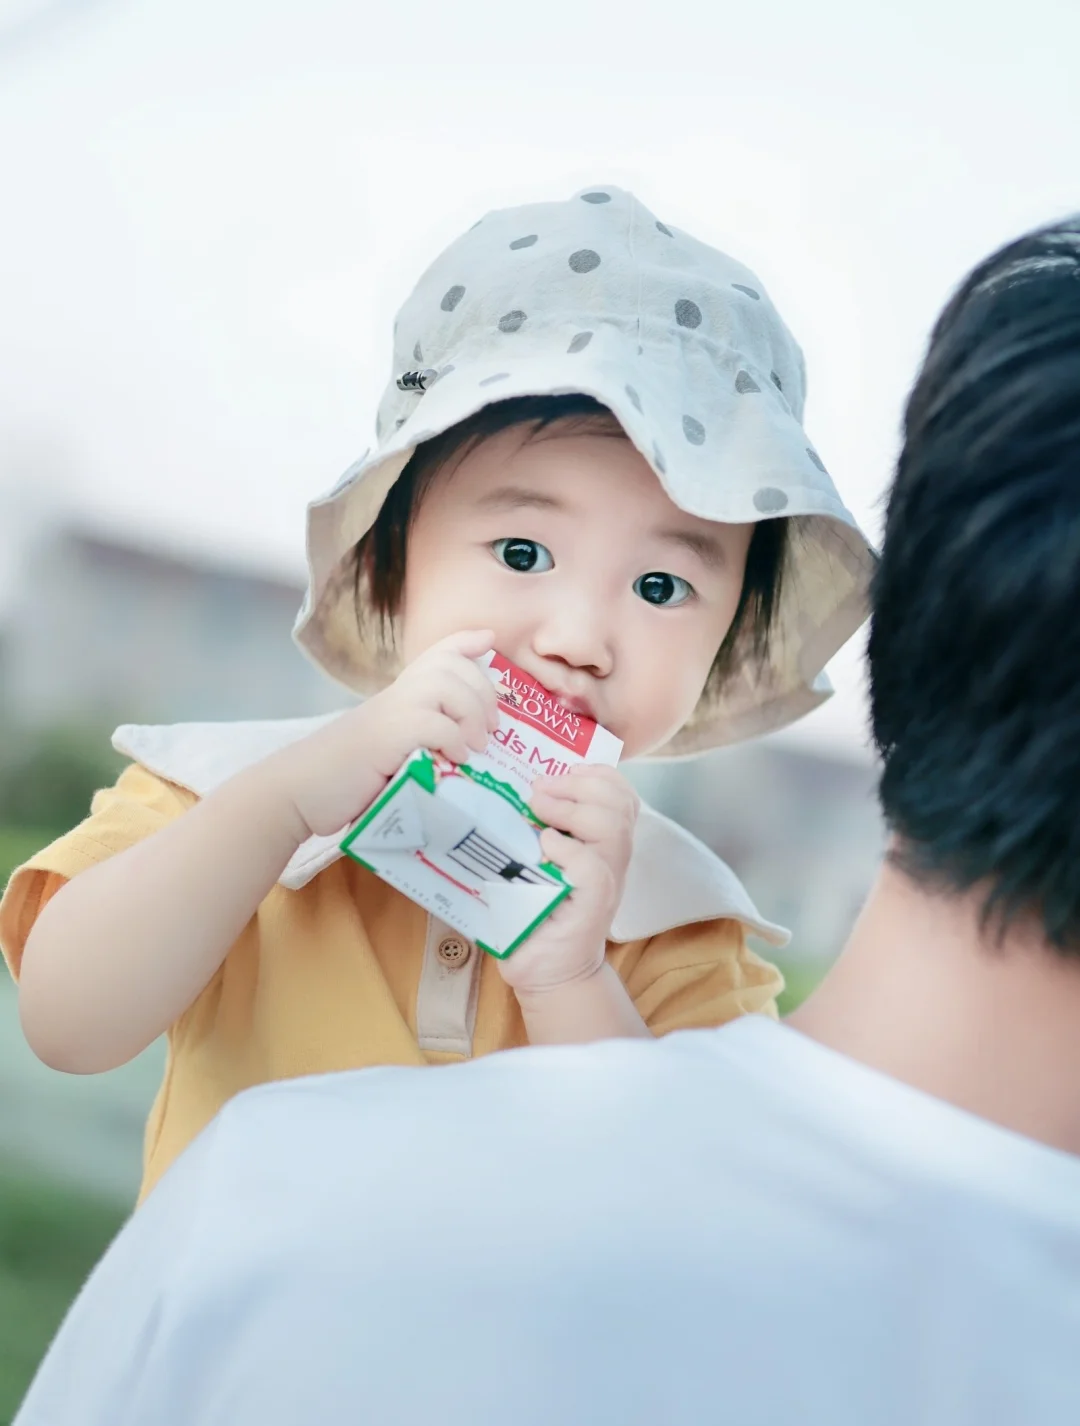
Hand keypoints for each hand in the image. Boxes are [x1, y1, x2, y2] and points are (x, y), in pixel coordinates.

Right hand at [262, 630, 499, 839]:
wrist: (297, 793)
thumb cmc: (342, 782)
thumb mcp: (387, 755)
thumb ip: (417, 746)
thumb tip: (459, 759)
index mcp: (395, 697)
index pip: (434, 654)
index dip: (463, 642)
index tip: (487, 639)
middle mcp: (393, 697)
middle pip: (450, 667)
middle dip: (483, 691)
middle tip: (492, 728)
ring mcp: (388, 713)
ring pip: (446, 686)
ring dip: (471, 712)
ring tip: (478, 744)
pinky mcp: (385, 737)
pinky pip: (433, 723)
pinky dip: (452, 738)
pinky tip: (455, 758)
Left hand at [495, 765, 639, 994]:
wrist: (546, 971)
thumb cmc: (533, 913)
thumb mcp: (536, 862)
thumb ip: (535, 828)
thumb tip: (495, 789)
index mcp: (603, 843)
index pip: (621, 794)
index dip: (598, 774)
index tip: (563, 771)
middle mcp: (612, 858)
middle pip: (618, 802)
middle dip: (578, 784)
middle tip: (538, 790)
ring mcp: (607, 881)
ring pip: (611, 826)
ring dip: (571, 809)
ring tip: (538, 811)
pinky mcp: (593, 905)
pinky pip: (592, 865)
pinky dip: (567, 849)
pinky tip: (543, 847)